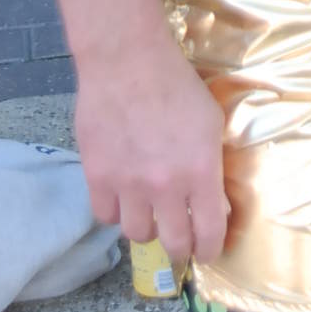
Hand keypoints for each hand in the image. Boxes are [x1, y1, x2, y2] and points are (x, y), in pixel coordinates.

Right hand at [75, 31, 228, 265]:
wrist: (128, 61)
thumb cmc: (178, 85)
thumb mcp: (212, 123)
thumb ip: (212, 167)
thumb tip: (213, 204)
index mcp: (201, 172)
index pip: (208, 234)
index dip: (209, 249)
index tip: (207, 250)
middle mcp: (166, 186)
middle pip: (173, 244)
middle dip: (180, 247)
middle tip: (179, 240)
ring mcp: (128, 184)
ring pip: (137, 234)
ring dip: (146, 226)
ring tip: (149, 210)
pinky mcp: (97, 177)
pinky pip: (105, 216)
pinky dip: (115, 210)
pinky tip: (122, 195)